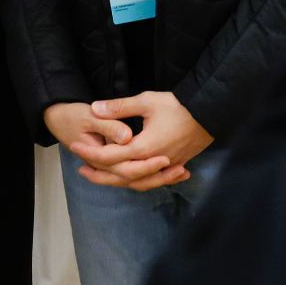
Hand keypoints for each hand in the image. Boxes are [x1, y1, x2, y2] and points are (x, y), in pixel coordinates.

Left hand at [45, 101, 188, 191]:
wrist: (210, 113)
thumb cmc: (179, 106)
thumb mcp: (147, 101)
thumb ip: (120, 107)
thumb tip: (95, 108)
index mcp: (144, 148)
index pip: (110, 156)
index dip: (90, 152)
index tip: (75, 147)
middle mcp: (153, 162)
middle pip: (120, 176)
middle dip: (99, 173)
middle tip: (81, 169)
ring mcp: (165, 167)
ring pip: (136, 182)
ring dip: (116, 181)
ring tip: (100, 176)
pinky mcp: (174, 166)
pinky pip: (151, 181)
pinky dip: (137, 182)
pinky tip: (130, 179)